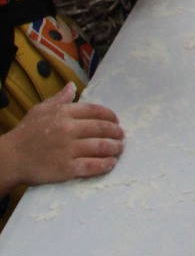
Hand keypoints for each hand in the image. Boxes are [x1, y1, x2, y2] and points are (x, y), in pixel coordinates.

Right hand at [0, 84, 123, 187]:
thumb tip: (72, 86)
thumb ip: (60, 99)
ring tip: (120, 148)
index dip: (109, 115)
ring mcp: (68, 150)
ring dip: (114, 148)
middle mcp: (69, 130)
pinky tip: (111, 163)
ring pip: (99, 147)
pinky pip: (91, 166)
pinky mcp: (66, 169)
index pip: (95, 111)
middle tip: (122, 135)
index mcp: (64, 113)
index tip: (116, 120)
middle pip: (100, 129)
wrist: (11, 158)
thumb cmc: (26, 132)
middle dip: (115, 132)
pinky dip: (104, 164)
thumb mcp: (41, 109)